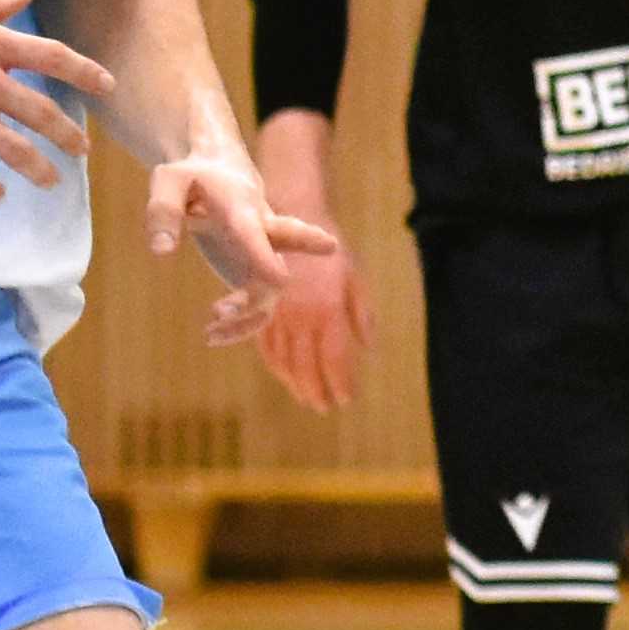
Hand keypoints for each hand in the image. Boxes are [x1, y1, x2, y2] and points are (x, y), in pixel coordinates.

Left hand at [148, 148, 339, 349]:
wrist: (219, 175)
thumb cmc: (192, 177)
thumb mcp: (169, 181)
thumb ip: (163, 211)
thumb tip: (161, 252)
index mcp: (241, 206)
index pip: (255, 231)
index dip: (265, 255)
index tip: (280, 279)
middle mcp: (262, 230)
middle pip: (290, 240)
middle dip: (306, 243)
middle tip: (329, 246)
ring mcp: (262, 254)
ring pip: (270, 290)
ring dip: (247, 314)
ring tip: (210, 331)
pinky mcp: (254, 272)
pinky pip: (258, 307)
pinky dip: (240, 325)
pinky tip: (211, 334)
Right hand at [243, 224, 371, 408]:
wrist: (289, 221)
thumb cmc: (329, 252)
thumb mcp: (355, 277)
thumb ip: (362, 314)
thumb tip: (368, 348)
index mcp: (328, 311)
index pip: (335, 358)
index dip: (340, 382)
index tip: (346, 399)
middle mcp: (300, 318)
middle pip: (307, 366)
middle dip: (317, 391)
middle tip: (325, 408)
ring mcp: (276, 316)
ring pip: (284, 361)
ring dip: (295, 384)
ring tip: (307, 399)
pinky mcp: (260, 310)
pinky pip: (265, 346)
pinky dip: (275, 366)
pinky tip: (284, 376)